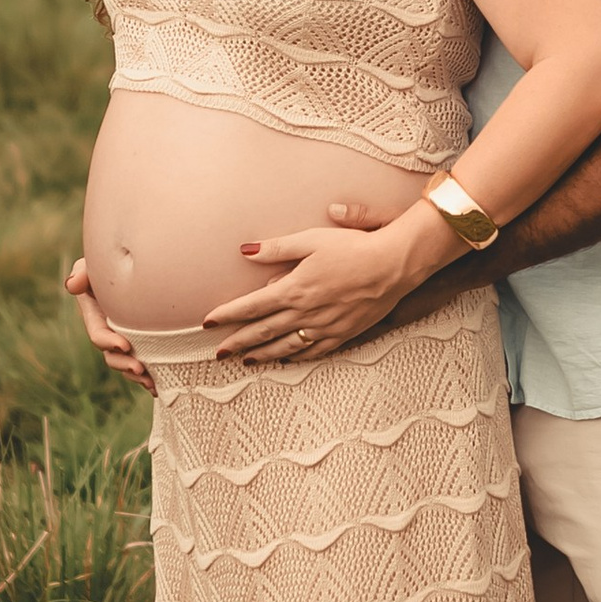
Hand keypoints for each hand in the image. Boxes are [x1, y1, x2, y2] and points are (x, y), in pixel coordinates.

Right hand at [65, 256, 151, 392]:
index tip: (125, 345)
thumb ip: (82, 271)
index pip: (98, 333)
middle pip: (112, 355)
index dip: (108, 342)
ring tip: (153, 382)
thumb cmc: (108, 262)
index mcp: (95, 315)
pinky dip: (150, 374)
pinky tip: (161, 384)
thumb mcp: (92, 263)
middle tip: (141, 369)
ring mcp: (124, 336)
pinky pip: (143, 361)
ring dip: (137, 375)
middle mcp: (108, 330)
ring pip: (126, 363)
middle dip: (124, 364)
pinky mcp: (141, 340)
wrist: (135, 264)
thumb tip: (72, 285)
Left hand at [202, 202, 452, 362]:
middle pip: (263, 332)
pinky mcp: (342, 334)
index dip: (227, 315)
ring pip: (285, 346)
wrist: (392, 265)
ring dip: (262, 354)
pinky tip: (286, 359)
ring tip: (246, 360)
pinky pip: (313, 352)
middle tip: (218, 352)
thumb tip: (246, 251)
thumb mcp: (311, 240)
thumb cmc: (353, 247)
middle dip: (237, 342)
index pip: (251, 306)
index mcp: (294, 289)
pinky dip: (296, 357)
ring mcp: (324, 327)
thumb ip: (277, 249)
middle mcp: (305, 313)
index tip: (208, 322)